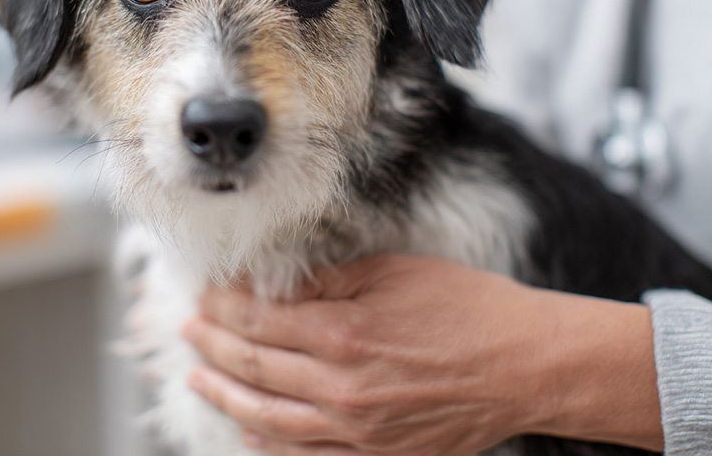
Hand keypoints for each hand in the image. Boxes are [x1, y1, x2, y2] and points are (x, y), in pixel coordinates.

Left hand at [183, 255, 662, 454]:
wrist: (523, 366)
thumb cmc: (468, 310)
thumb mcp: (395, 273)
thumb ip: (329, 281)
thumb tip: (277, 283)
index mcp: (343, 333)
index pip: (259, 319)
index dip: (224, 305)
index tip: (206, 293)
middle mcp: (340, 387)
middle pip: (253, 366)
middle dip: (212, 343)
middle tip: (187, 328)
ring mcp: (355, 430)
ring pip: (267, 417)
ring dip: (225, 394)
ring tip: (199, 377)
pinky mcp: (374, 455)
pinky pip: (304, 455)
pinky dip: (268, 441)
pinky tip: (249, 428)